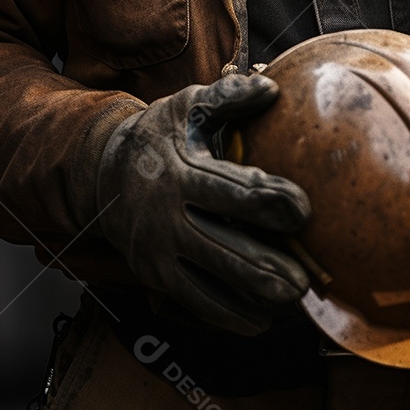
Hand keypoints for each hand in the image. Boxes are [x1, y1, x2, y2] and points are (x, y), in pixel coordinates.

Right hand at [96, 72, 310, 334]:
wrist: (105, 173)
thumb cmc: (162, 136)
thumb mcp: (188, 106)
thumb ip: (229, 96)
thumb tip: (272, 90)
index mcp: (182, 172)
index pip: (232, 191)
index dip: (271, 202)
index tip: (304, 211)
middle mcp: (168, 215)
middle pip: (222, 247)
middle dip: (264, 266)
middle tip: (304, 281)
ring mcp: (160, 251)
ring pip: (209, 283)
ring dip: (251, 297)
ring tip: (291, 301)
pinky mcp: (157, 275)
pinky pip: (194, 303)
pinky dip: (227, 316)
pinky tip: (260, 319)